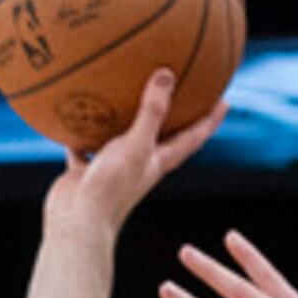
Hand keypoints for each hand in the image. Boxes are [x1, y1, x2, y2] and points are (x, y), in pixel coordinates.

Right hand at [44, 70, 221, 242]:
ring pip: (122, 138)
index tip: (224, 100)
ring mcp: (113, 167)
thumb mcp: (137, 145)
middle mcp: (139, 164)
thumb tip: (167, 75)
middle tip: (181, 91)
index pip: (192, 137)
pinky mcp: (88, 170)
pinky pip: (85, 144)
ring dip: (125, 119)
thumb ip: (152, 112)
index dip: (209, 120)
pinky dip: (81, 130)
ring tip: (124, 91)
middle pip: (162, 135)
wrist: (78, 222)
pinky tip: (73, 112)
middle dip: (173, 115)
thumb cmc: (112, 187)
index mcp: (159, 161)